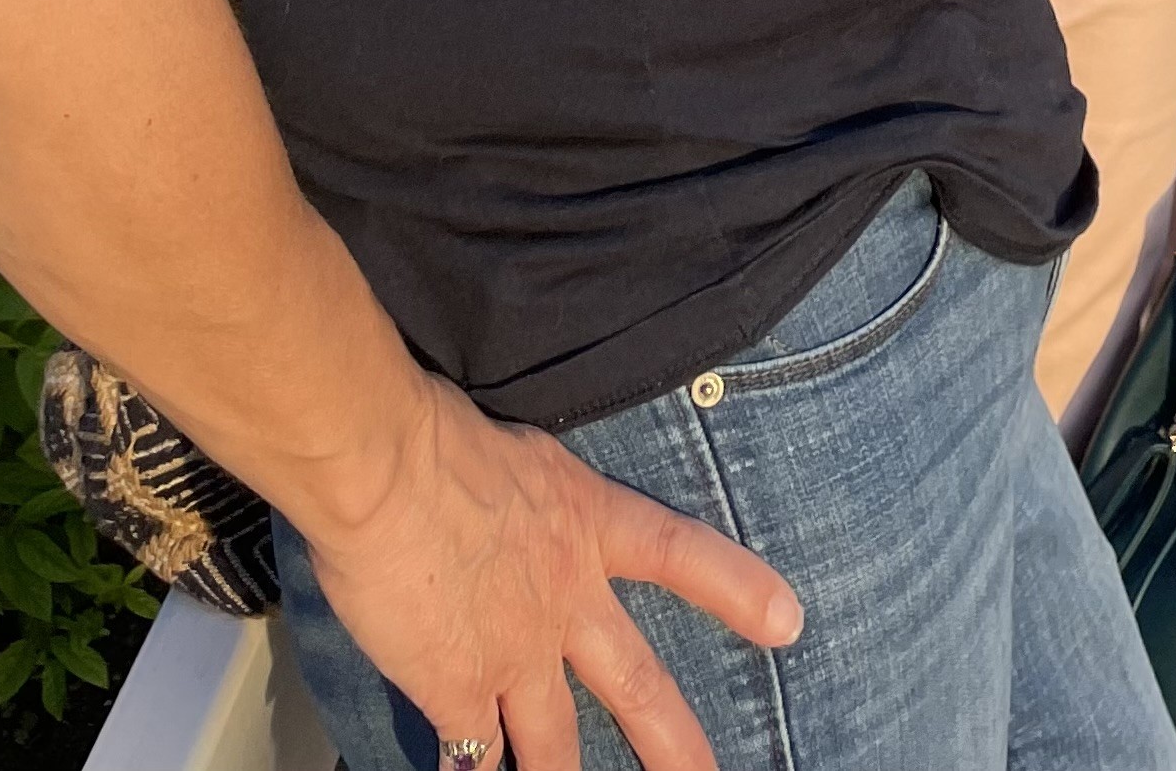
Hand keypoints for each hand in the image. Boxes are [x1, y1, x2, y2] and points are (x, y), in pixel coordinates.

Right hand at [306, 375, 801, 770]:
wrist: (388, 469)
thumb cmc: (440, 437)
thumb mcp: (521, 458)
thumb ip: (532, 502)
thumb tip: (511, 519)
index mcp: (587, 522)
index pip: (681, 553)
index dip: (736, 588)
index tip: (788, 622)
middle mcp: (565, 597)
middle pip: (636, 682)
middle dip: (674, 742)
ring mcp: (516, 652)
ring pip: (555, 744)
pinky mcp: (457, 690)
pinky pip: (472, 755)